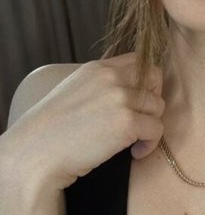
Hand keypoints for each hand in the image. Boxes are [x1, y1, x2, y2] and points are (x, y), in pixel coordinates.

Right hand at [1, 53, 164, 191]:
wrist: (36, 153)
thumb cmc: (52, 131)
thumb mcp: (75, 92)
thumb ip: (101, 85)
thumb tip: (129, 92)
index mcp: (97, 68)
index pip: (139, 61)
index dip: (147, 82)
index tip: (139, 103)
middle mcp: (110, 78)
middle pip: (155, 79)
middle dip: (153, 101)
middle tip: (141, 121)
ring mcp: (119, 98)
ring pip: (158, 106)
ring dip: (151, 126)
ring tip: (134, 142)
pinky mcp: (126, 122)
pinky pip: (156, 129)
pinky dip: (150, 144)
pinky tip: (134, 153)